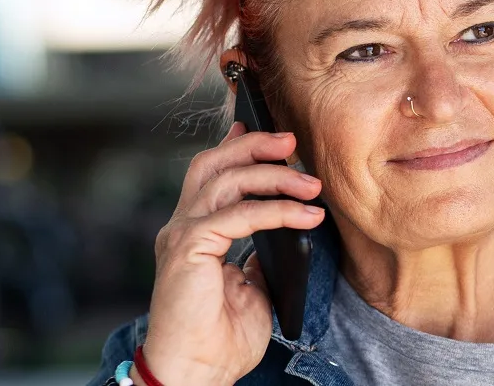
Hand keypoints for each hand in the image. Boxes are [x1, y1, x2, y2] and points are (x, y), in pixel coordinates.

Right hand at [139, 123, 324, 384]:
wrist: (194, 375)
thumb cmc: (220, 339)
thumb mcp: (252, 287)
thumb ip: (260, 254)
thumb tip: (286, 230)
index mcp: (193, 232)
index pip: (210, 174)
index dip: (236, 147)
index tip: (269, 132)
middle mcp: (182, 226)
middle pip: (213, 164)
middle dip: (254, 145)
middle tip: (292, 142)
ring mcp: (182, 235)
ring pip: (228, 181)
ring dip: (274, 176)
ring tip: (311, 184)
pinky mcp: (189, 249)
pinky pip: (239, 215)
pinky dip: (276, 210)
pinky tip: (305, 215)